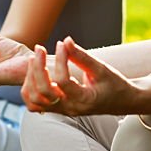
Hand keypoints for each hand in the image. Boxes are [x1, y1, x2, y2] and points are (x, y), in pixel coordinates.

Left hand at [22, 37, 138, 115]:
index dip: (60, 60)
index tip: (61, 43)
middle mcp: (70, 108)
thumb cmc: (114, 85)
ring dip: (30, 79)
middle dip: (37, 68)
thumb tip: (66, 40)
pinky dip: (29, 89)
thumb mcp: (101, 69)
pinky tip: (35, 73)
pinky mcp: (57, 108)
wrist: (120, 102)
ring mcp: (62, 110)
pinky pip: (35, 104)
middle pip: (42, 92)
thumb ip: (82, 56)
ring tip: (35, 60)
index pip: (63, 81)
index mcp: (84, 100)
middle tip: (40, 48)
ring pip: (34, 100)